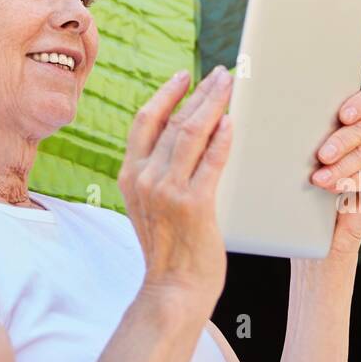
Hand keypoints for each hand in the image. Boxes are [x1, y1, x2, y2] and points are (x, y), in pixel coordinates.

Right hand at [119, 65, 234, 308]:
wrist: (173, 287)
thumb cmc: (169, 246)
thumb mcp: (148, 202)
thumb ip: (157, 170)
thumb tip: (182, 132)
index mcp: (130, 174)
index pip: (145, 121)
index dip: (166, 94)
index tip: (183, 76)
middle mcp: (145, 178)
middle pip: (174, 121)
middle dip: (200, 93)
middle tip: (220, 74)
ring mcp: (168, 191)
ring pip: (192, 133)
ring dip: (213, 104)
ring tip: (228, 87)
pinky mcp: (193, 204)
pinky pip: (211, 161)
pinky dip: (222, 138)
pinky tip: (230, 122)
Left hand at [308, 89, 360, 258]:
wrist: (315, 232)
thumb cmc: (301, 189)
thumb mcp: (298, 159)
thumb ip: (294, 134)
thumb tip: (254, 114)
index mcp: (350, 128)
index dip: (360, 103)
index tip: (343, 113)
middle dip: (340, 139)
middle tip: (321, 155)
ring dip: (341, 166)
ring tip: (318, 179)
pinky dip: (350, 181)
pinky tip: (332, 188)